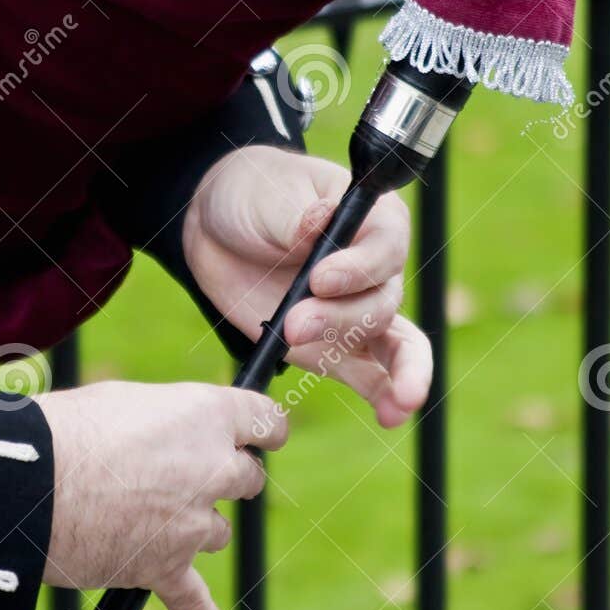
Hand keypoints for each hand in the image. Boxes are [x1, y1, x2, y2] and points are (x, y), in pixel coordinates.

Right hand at [38, 381, 287, 609]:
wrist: (28, 483)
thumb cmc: (66, 429)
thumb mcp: (125, 399)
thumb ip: (164, 420)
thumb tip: (165, 438)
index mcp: (207, 416)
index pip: (264, 421)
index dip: (261, 430)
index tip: (259, 437)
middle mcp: (213, 469)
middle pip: (246, 478)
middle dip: (224, 475)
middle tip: (183, 473)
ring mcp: (192, 523)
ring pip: (216, 531)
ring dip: (193, 525)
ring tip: (141, 514)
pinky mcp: (164, 567)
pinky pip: (193, 602)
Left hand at [182, 146, 431, 427]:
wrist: (217, 229)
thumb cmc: (255, 195)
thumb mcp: (271, 194)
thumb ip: (297, 213)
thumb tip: (321, 220)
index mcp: (373, 220)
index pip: (387, 247)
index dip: (358, 269)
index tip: (319, 278)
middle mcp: (376, 268)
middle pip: (383, 302)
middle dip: (340, 320)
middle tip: (294, 324)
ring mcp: (357, 311)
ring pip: (392, 344)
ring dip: (376, 368)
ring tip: (373, 396)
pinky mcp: (336, 347)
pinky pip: (374, 375)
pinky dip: (386, 395)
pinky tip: (391, 416)